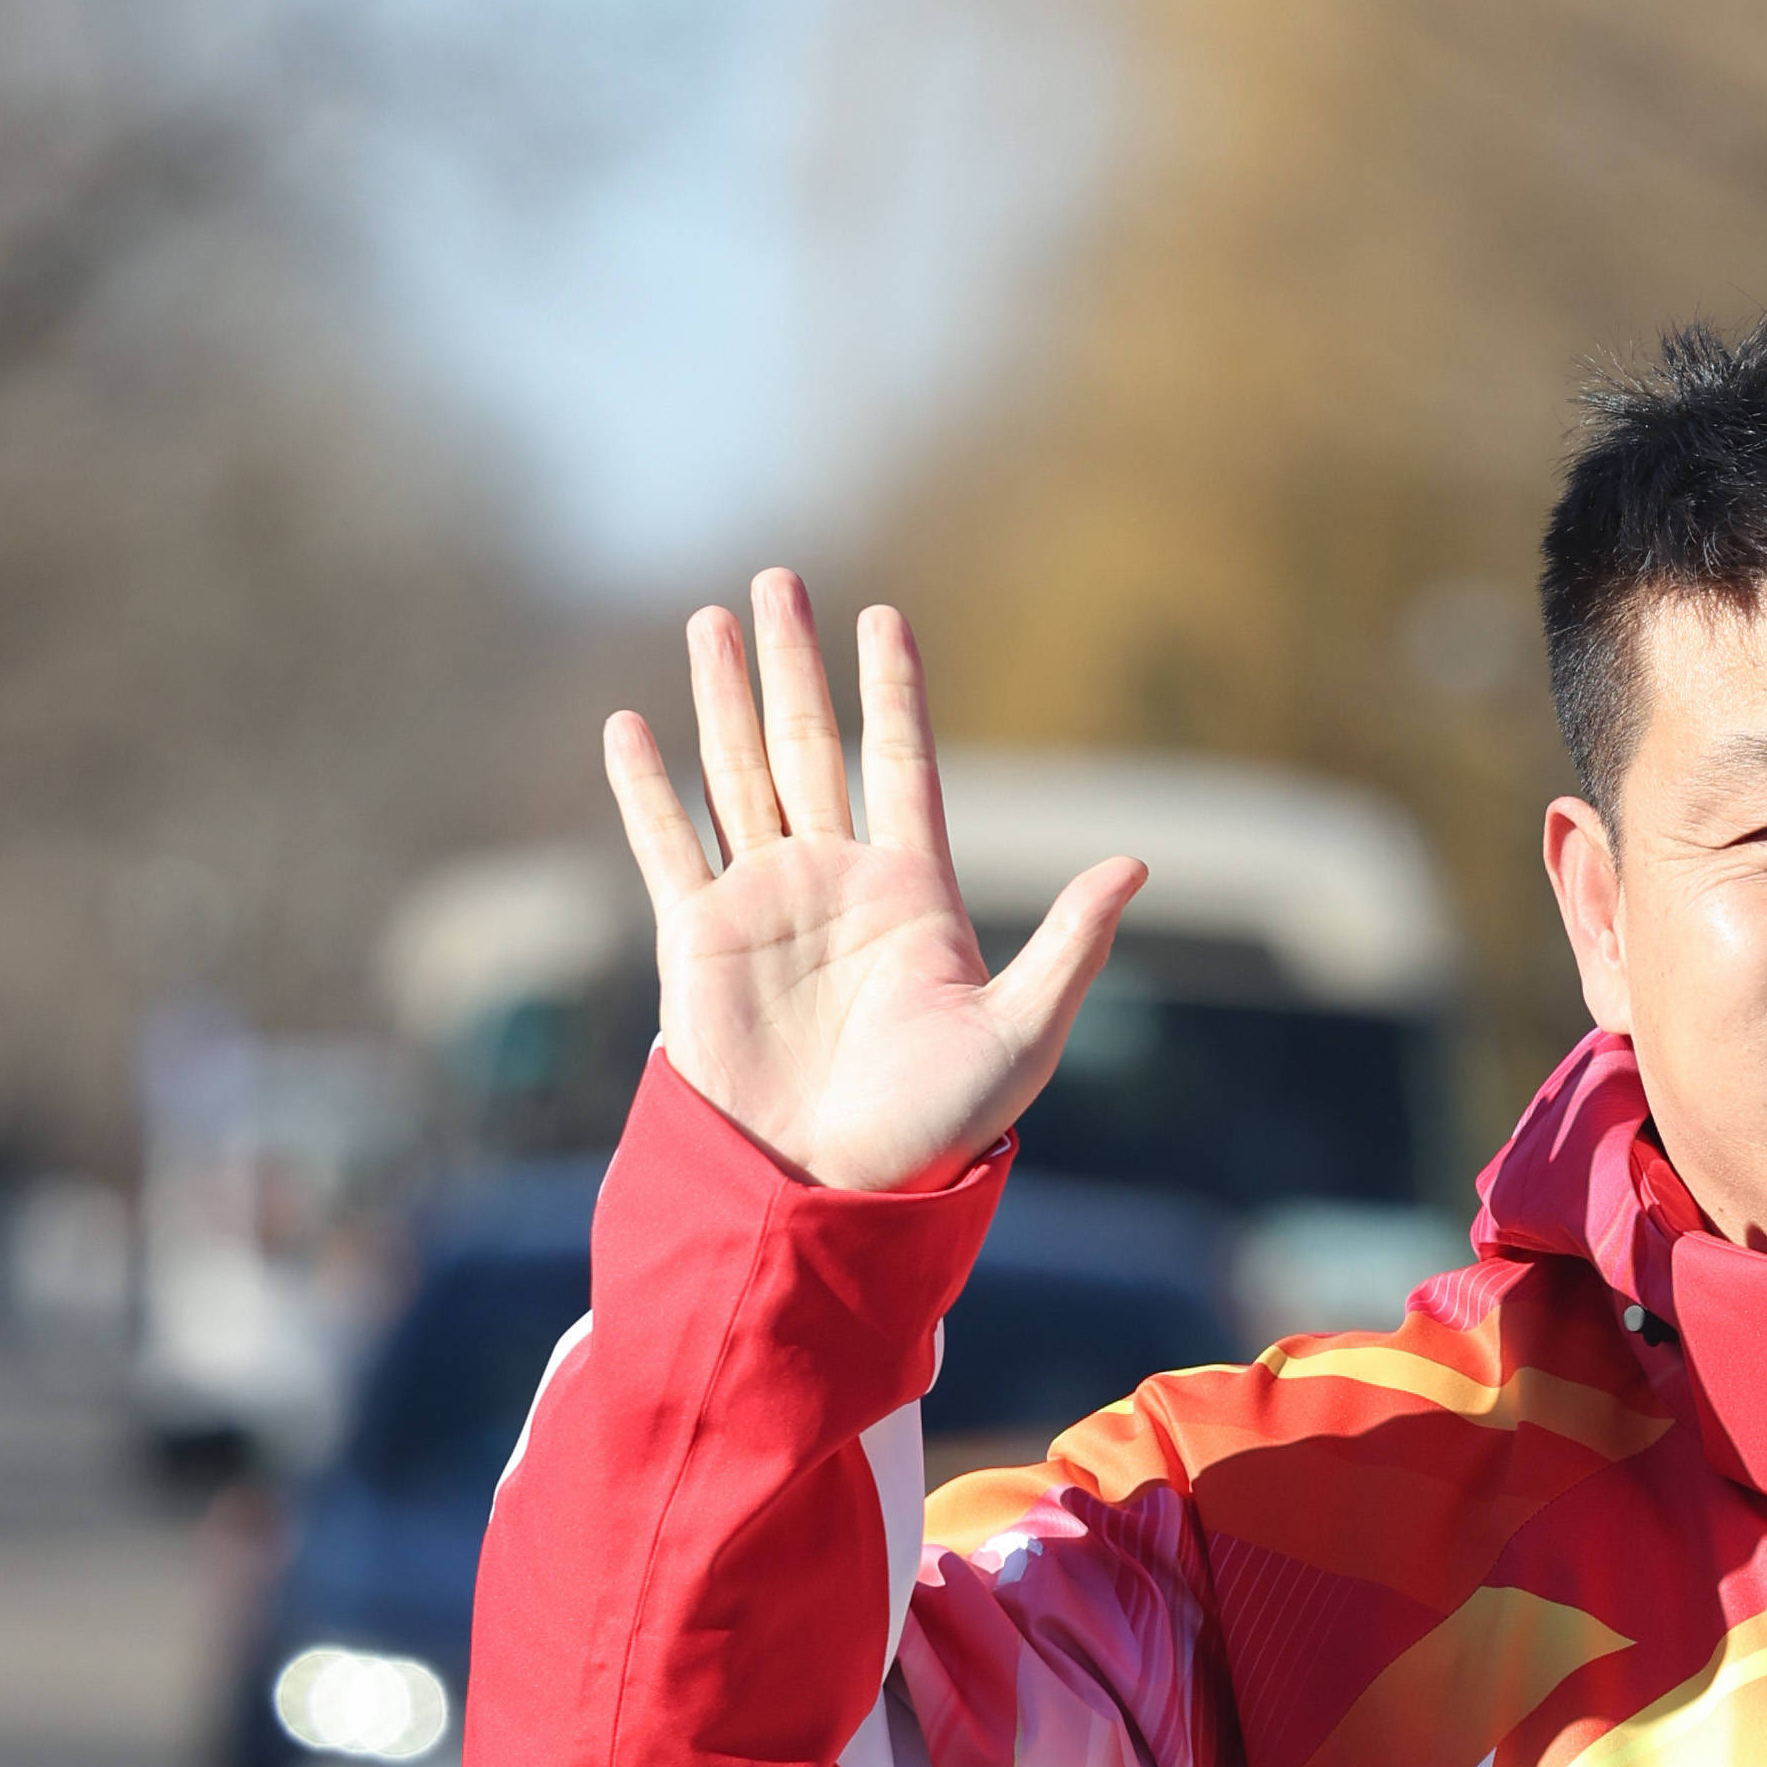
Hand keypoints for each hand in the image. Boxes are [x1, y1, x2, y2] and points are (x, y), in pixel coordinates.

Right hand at [604, 575, 1143, 1193]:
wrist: (837, 1187)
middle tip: (781, 579)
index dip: (893, 691)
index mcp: (913, 893)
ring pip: (738, 775)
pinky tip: (631, 728)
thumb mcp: (1023, 1032)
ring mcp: (765, 907)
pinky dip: (647, 789)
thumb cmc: (939, 1126)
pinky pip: (669, 848)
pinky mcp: (700, 943)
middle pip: (809, 746)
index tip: (885, 619)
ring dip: (724, 698)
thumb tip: (1135, 862)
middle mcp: (835, 884)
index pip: (903, 764)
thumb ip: (1072, 944)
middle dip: (794, 664)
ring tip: (713, 620)